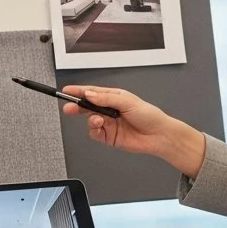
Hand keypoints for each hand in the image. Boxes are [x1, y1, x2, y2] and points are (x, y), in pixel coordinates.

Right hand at [60, 85, 205, 176]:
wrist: (158, 135)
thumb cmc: (149, 116)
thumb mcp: (127, 101)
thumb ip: (106, 99)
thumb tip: (90, 95)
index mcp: (114, 97)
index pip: (93, 92)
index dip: (79, 91)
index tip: (68, 90)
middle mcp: (110, 110)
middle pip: (88, 107)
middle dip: (78, 106)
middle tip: (70, 107)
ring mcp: (109, 124)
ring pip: (90, 121)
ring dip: (91, 120)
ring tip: (98, 120)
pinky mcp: (109, 137)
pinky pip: (95, 133)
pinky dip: (94, 130)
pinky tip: (100, 127)